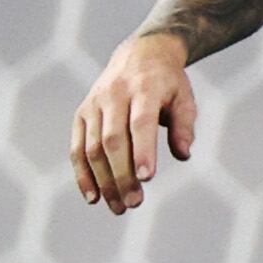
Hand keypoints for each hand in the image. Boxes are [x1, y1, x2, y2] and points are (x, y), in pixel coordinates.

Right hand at [70, 34, 196, 214]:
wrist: (139, 54)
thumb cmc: (167, 84)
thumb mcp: (185, 98)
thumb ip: (185, 126)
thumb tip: (183, 155)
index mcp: (144, 88)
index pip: (140, 123)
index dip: (142, 151)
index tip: (147, 179)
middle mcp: (114, 95)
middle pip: (114, 140)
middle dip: (122, 175)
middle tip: (135, 203)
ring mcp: (94, 104)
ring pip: (93, 148)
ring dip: (104, 181)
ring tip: (119, 208)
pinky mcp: (81, 114)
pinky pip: (77, 148)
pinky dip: (82, 174)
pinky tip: (93, 197)